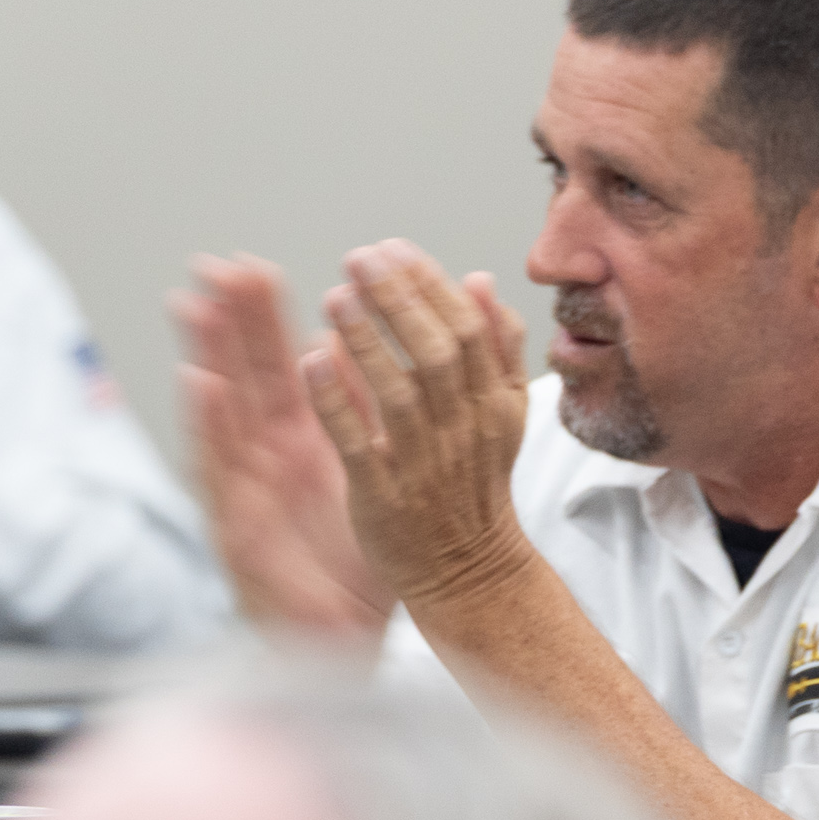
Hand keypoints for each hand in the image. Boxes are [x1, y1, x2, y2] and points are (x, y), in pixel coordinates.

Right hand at [174, 255, 392, 637]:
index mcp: (304, 440)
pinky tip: (202, 384)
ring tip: (193, 304)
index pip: (281, 366)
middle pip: (245, 377)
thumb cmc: (353, 556)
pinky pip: (224, 470)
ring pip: (224, 412)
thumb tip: (359, 346)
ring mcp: (249, 488)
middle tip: (213, 266)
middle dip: (229, 322)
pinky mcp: (239, 525)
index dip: (264, 318)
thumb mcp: (368, 471)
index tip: (252, 267)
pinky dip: (212, 424)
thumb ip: (362, 410)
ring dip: (208, 357)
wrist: (345, 634)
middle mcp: (270, 456)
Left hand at [298, 241, 538, 614]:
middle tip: (359, 257)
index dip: (430, 285)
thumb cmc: (476, 484)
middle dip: (397, 299)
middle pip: (436, 352)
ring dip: (366, 340)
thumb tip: (479, 279)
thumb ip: (499, 347)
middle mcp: (464, 429)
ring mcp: (424, 464)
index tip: (394, 249)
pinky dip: (337, 400)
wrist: (468, 570)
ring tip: (335, 295)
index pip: (469, 329)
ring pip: (398, 392)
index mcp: (494, 403)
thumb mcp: (505, 412)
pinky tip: (312, 357)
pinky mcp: (383, 496)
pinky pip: (360, 443)